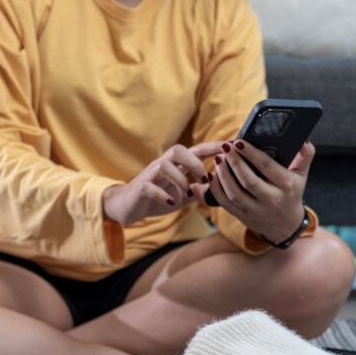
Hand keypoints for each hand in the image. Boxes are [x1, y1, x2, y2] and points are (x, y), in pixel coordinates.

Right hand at [103, 143, 221, 225]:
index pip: (195, 151)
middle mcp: (162, 165)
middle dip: (194, 162)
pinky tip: (172, 202)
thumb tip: (216, 190)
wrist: (125, 208)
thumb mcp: (180, 196)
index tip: (230, 146)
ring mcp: (149, 175)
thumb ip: (196, 192)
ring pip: (165, 165)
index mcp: (174, 166)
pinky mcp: (139, 188)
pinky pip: (150, 187)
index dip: (212, 147)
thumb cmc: (154, 199)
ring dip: (180, 179)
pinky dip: (163, 194)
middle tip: (204, 179)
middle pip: (178, 150)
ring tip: (186, 194)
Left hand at [203, 140, 313, 244]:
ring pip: (234, 193)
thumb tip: (304, 142)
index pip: (267, 167)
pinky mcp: (243, 217)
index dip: (251, 154)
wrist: (285, 226)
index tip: (239, 142)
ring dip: (223, 175)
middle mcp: (271, 200)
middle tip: (225, 147)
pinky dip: (216, 189)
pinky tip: (212, 175)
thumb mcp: (301, 176)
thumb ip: (304, 157)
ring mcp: (255, 211)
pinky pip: (225, 203)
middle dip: (234, 162)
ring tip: (218, 158)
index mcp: (286, 186)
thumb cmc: (291, 195)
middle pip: (248, 181)